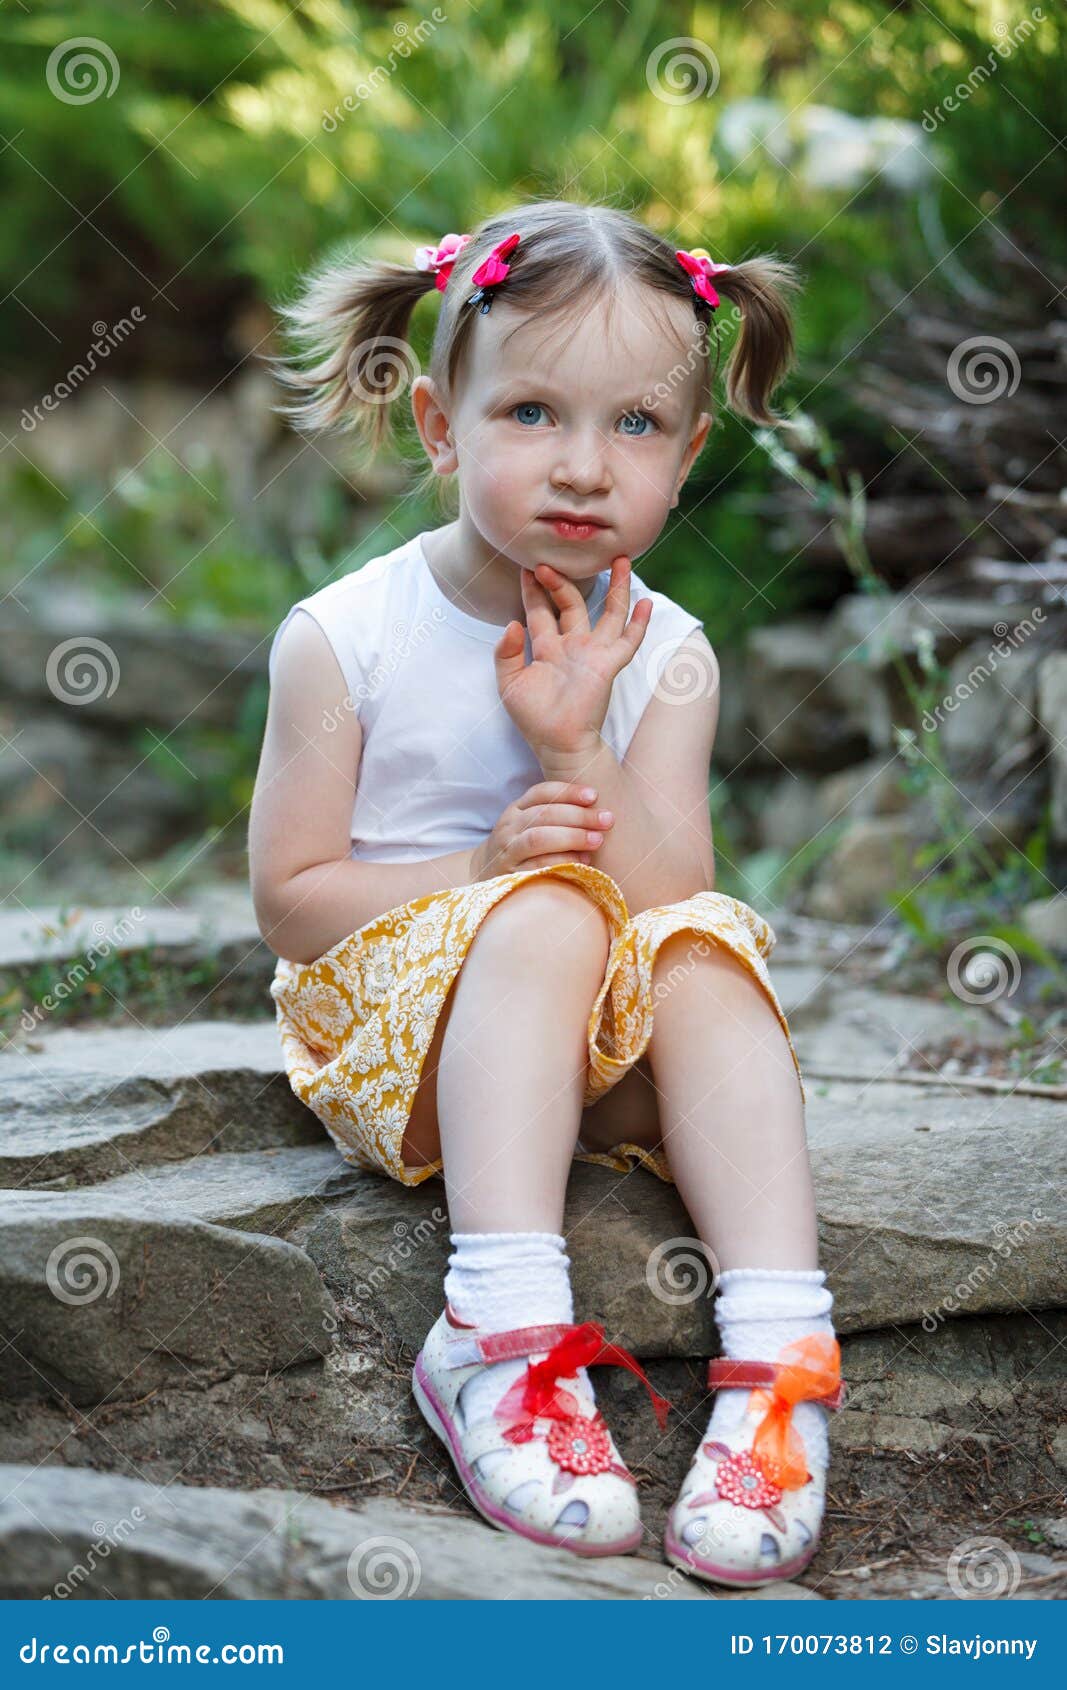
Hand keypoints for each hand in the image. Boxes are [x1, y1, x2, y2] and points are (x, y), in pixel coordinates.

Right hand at [468, 780, 614, 882]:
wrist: (486, 876)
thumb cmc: (522, 848)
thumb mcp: (531, 825)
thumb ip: (556, 815)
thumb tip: (598, 809)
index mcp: (516, 809)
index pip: (541, 792)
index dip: (568, 791)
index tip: (594, 795)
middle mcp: (508, 827)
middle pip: (544, 814)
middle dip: (579, 816)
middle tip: (607, 820)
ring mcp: (507, 851)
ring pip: (538, 838)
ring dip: (572, 837)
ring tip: (597, 840)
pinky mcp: (510, 875)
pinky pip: (537, 866)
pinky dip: (562, 861)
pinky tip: (583, 862)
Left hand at [492, 555, 652, 758]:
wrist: (557, 743)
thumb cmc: (534, 718)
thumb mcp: (509, 683)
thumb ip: (506, 653)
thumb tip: (511, 623)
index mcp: (547, 648)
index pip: (540, 611)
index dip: (534, 591)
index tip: (528, 568)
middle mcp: (572, 645)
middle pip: (572, 603)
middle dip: (562, 581)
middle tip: (548, 560)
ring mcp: (593, 653)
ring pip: (608, 613)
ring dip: (615, 587)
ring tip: (619, 559)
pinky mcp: (608, 665)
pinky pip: (628, 640)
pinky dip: (639, 622)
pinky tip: (646, 603)